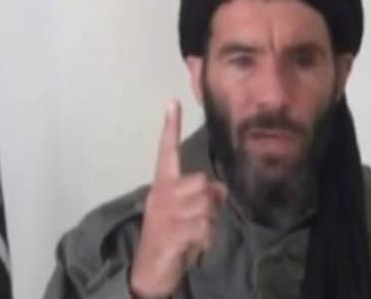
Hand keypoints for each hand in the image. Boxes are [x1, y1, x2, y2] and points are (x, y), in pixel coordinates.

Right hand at [130, 100, 227, 298]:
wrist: (150, 269)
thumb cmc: (170, 237)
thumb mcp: (185, 213)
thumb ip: (201, 196)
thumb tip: (221, 188)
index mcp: (162, 185)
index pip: (166, 151)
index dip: (171, 128)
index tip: (173, 102)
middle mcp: (160, 193)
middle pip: (202, 182)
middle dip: (210, 203)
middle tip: (200, 220)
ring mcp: (164, 212)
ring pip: (207, 205)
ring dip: (209, 223)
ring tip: (194, 234)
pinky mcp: (171, 231)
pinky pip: (205, 227)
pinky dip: (206, 239)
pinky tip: (193, 245)